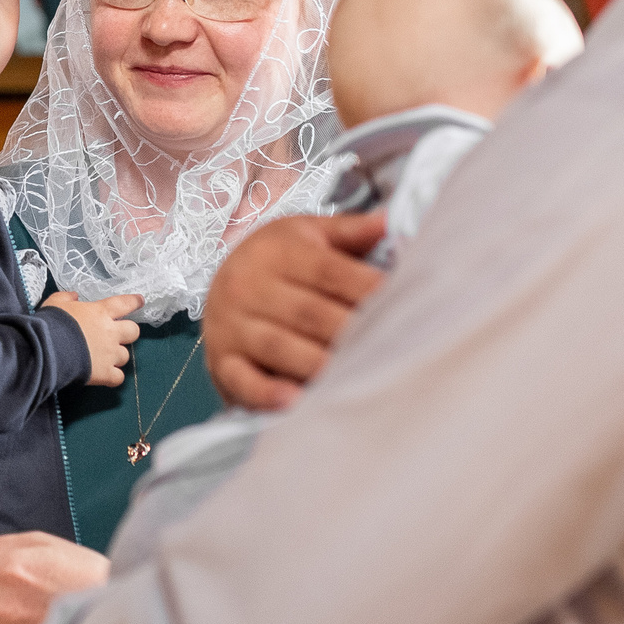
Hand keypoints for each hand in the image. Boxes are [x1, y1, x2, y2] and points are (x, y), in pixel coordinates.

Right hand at [45, 291, 142, 384]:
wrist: (48, 349)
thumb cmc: (52, 323)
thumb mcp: (56, 303)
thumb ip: (66, 298)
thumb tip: (74, 296)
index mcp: (100, 312)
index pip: (124, 304)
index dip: (134, 302)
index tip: (140, 301)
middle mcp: (111, 332)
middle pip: (133, 331)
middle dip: (128, 333)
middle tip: (117, 336)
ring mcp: (110, 354)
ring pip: (125, 356)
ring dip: (117, 356)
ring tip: (105, 358)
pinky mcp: (105, 373)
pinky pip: (118, 377)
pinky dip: (113, 376)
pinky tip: (105, 375)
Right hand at [201, 213, 385, 409]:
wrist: (218, 285)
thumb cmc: (276, 261)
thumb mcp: (307, 234)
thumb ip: (349, 231)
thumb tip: (388, 222)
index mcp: (276, 252)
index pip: (329, 271)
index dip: (367, 289)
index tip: (405, 305)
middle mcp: (248, 286)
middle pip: (309, 312)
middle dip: (351, 331)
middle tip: (391, 347)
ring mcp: (232, 326)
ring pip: (279, 346)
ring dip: (318, 364)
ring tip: (355, 375)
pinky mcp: (222, 361)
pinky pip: (243, 379)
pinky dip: (266, 393)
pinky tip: (294, 401)